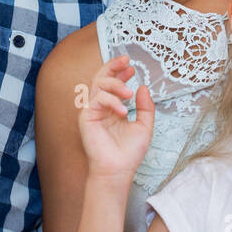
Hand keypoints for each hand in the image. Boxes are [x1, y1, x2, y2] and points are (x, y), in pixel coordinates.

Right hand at [78, 55, 153, 181]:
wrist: (118, 170)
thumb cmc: (129, 152)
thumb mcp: (144, 126)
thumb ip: (145, 107)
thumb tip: (143, 87)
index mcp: (112, 107)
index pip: (113, 83)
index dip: (121, 72)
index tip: (132, 67)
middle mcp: (100, 106)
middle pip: (101, 77)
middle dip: (113, 66)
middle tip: (125, 60)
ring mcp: (92, 111)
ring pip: (98, 84)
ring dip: (115, 83)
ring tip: (129, 92)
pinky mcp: (86, 117)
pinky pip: (97, 99)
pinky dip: (111, 101)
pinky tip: (123, 110)